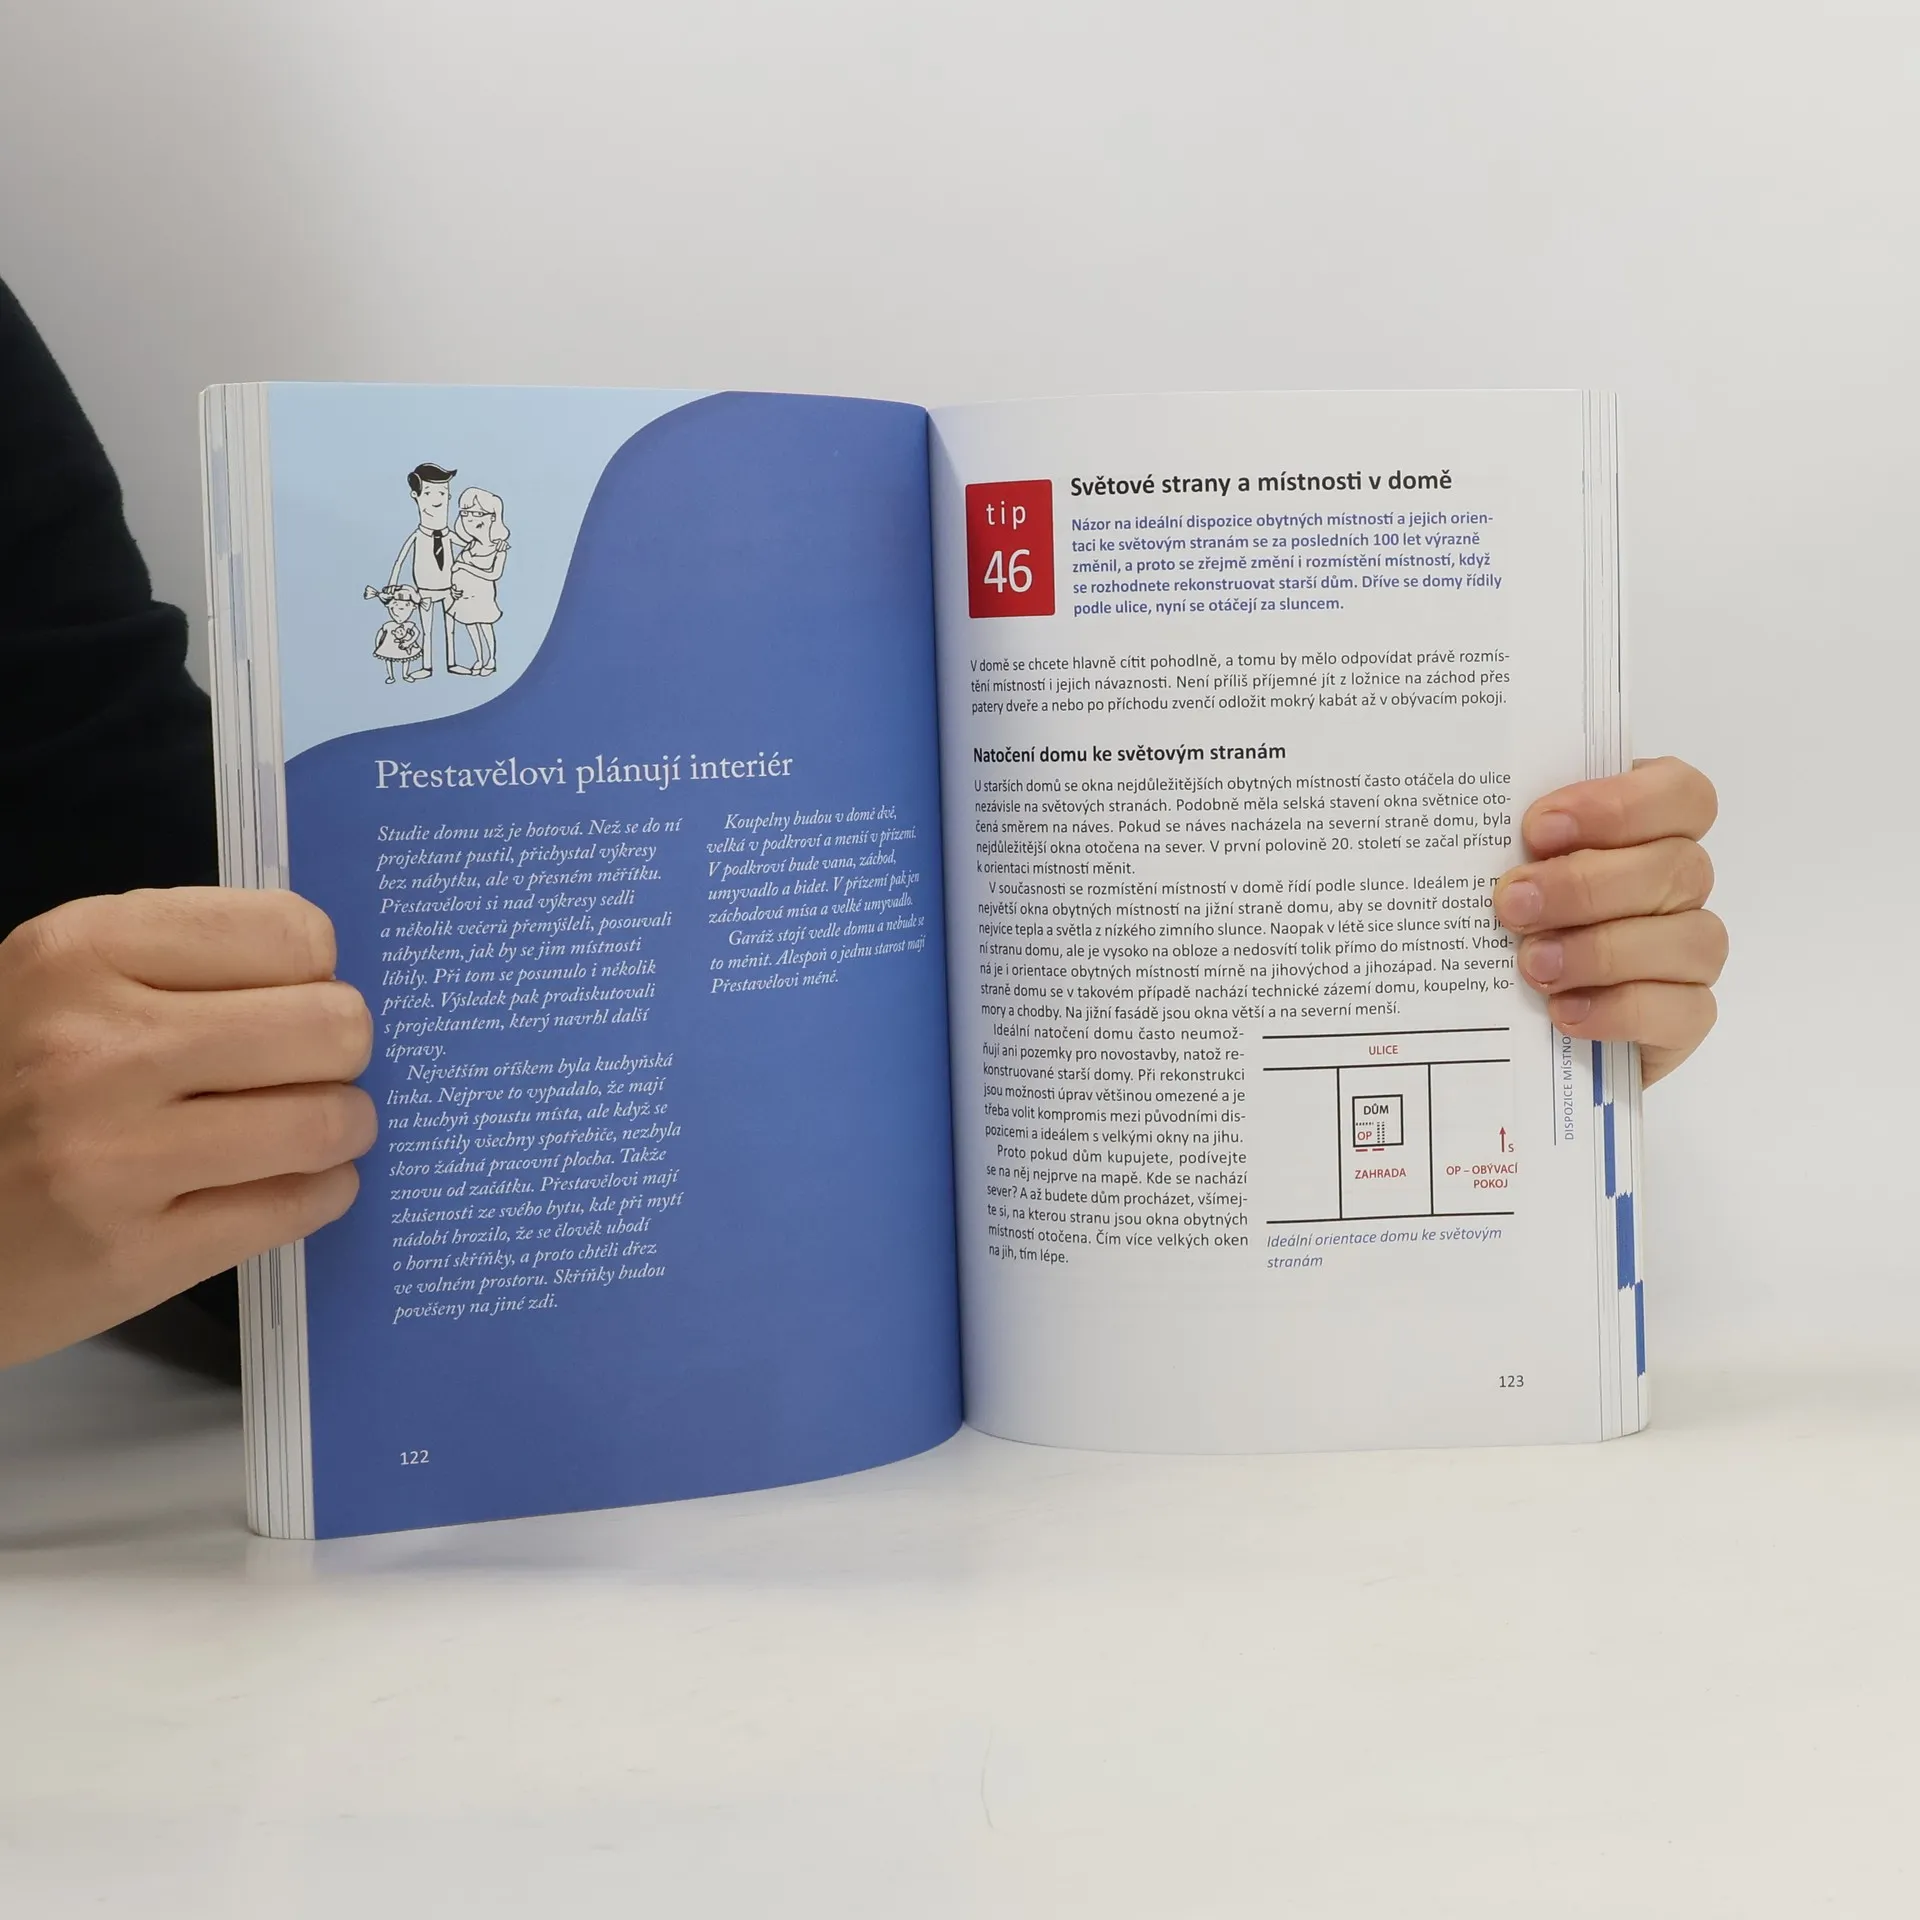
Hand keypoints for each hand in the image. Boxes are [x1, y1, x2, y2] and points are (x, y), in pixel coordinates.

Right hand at [0, 889, 374, 1367]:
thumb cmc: (11, 1084)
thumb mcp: (65, 986)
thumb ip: (187, 964)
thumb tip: (331, 978)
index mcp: (80, 954)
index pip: (291, 933)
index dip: (315, 970)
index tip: (293, 996)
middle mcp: (96, 1049)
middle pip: (330, 1027)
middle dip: (342, 1050)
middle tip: (316, 1068)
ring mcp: (112, 1157)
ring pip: (325, 1122)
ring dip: (344, 1126)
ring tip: (317, 1129)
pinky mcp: (134, 1254)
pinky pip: (297, 1207)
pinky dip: (322, 1192)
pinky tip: (292, 1182)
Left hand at [1492, 758, 1723, 1085]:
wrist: (1508, 1014)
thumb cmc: (1508, 914)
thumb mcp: (1500, 865)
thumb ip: (1505, 838)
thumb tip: (1471, 821)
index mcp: (1650, 827)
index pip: (1681, 794)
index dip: (1620, 806)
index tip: (1538, 829)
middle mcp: (1681, 884)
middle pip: (1678, 868)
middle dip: (1586, 886)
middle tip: (1514, 904)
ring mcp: (1691, 951)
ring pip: (1691, 939)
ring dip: (1603, 951)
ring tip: (1533, 965)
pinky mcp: (1685, 1014)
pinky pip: (1684, 1010)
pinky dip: (1621, 1010)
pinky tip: (1564, 1011)